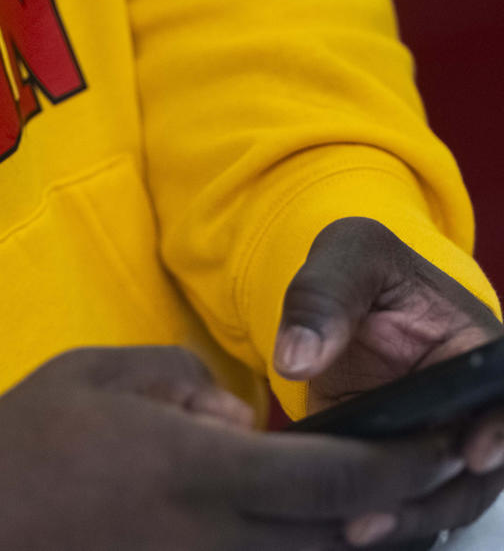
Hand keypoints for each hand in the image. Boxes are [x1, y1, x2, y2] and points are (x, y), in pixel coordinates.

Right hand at [0, 346, 474, 549]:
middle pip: (333, 537)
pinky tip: (296, 526)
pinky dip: (291, 550)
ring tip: (368, 505)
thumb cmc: (26, 433)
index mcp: (193, 466)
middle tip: (422, 475)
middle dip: (393, 511)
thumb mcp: (98, 370)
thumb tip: (236, 415)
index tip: (428, 448)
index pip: (325, 477)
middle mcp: (208, 534)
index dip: (391, 467)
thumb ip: (184, 377)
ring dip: (348, 539)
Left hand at [274, 217, 503, 544]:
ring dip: (407, 516)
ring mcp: (432, 436)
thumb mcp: (346, 256)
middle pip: (481, 466)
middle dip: (438, 495)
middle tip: (378, 512)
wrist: (339, 296)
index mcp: (476, 348)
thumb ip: (324, 297)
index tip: (469, 453)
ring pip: (442, 493)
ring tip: (353, 529)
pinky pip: (399, 497)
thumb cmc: (358, 267)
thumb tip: (297, 358)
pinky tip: (339, 528)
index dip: (503, 429)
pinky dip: (379, 516)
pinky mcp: (392, 458)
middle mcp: (467, 402)